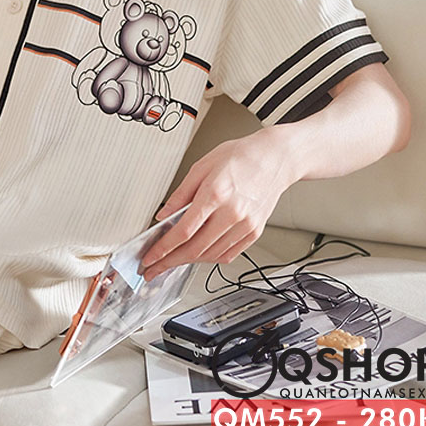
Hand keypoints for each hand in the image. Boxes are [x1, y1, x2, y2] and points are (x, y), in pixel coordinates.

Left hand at [140, 129, 294, 279]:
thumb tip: (163, 215)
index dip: (163, 249)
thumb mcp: (201, 167)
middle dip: (170, 262)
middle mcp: (232, 213)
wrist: (274, 158)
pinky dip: (209, 259)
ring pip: (211, 255)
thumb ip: (180, 194)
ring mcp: (245, 226)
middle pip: (195, 249)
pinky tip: (197, 255)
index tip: (150, 257)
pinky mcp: (255, 232)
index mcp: (215, 194)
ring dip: (188, 261)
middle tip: (153, 268)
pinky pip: (229, 255)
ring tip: (171, 261)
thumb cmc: (239, 157)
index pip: (184, 231)